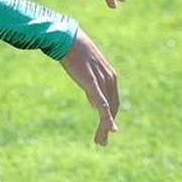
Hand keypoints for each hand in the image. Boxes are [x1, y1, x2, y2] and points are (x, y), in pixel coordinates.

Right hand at [60, 28, 119, 145]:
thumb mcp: (86, 71)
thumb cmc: (75, 53)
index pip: (113, 101)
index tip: (105, 130)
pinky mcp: (92, 83)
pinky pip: (102, 104)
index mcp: (110, 76)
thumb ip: (93, 87)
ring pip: (107, 109)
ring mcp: (102, 81)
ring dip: (105, 127)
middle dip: (107, 126)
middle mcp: (110, 79)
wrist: (68, 39)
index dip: (109, 117)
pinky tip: (109, 129)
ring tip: (100, 142)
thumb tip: (95, 103)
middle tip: (101, 142)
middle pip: (112, 108)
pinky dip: (107, 117)